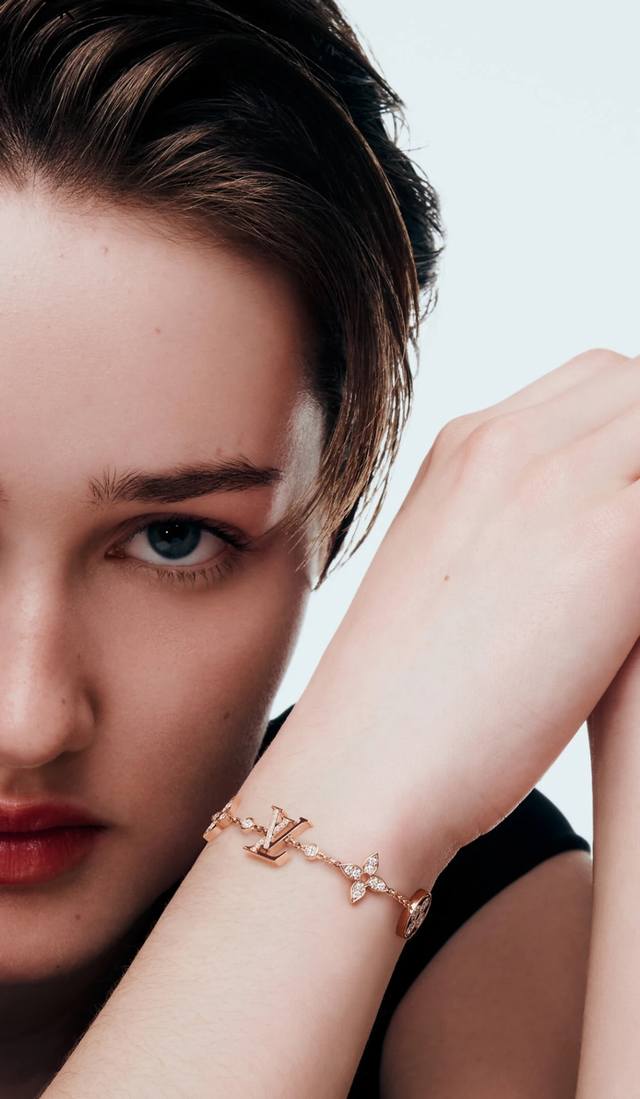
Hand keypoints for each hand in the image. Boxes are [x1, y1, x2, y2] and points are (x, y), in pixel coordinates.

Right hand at [286, 348, 639, 866]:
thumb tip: (571, 538)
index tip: (635, 489)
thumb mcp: (439, 572)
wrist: (364, 764)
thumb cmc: (403, 696)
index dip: (633, 424)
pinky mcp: (608, 543)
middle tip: (638, 532)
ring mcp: (555, 483)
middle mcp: (504, 443)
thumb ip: (503, 525)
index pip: (595, 382)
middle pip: (633, 384)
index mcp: (463, 446)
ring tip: (635, 572)